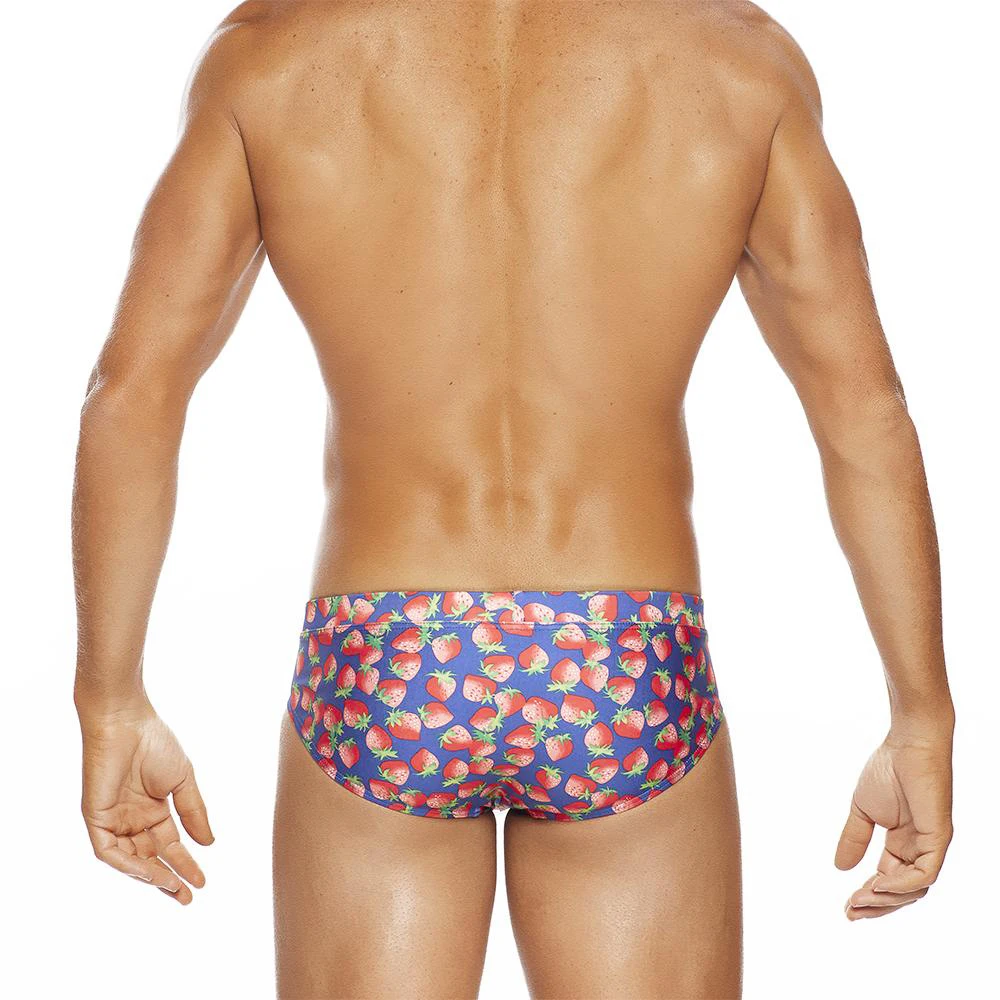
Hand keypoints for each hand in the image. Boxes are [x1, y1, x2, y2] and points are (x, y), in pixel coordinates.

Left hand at [79, 701, 214, 904]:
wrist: (126, 722)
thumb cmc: (155, 743)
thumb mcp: (183, 781)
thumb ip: (194, 812)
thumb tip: (209, 843)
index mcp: (153, 808)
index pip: (169, 844)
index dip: (185, 863)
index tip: (202, 881)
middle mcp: (132, 818)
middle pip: (151, 857)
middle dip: (169, 878)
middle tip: (188, 896)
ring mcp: (114, 820)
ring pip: (130, 860)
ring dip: (151, 876)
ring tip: (174, 887)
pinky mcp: (96, 818)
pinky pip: (110, 851)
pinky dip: (129, 864)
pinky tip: (150, 871)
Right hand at [834, 725, 952, 919]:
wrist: (907, 745)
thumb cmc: (888, 770)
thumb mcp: (862, 810)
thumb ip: (854, 838)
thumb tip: (840, 868)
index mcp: (903, 844)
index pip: (889, 881)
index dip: (869, 897)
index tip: (846, 907)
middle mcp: (920, 849)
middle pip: (902, 892)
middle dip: (876, 906)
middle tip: (851, 912)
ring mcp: (931, 846)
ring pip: (914, 889)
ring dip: (886, 899)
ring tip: (860, 898)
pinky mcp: (939, 839)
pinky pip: (924, 874)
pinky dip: (902, 884)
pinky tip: (878, 884)